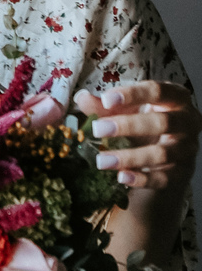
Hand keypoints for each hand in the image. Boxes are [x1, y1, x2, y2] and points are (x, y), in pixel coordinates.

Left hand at [74, 80, 200, 190]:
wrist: (165, 155)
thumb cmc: (144, 122)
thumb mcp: (126, 110)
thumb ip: (105, 105)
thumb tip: (82, 98)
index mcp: (176, 97)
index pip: (157, 91)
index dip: (132, 95)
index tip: (106, 101)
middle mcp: (188, 122)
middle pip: (162, 123)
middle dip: (128, 126)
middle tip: (97, 130)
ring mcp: (188, 149)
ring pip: (163, 154)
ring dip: (130, 157)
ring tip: (101, 160)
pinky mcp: (183, 173)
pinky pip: (164, 178)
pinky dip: (142, 179)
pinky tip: (121, 177)